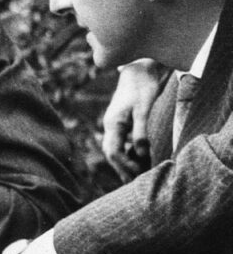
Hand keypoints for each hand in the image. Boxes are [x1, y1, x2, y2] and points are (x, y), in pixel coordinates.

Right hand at [101, 59, 167, 180]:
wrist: (139, 71)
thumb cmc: (142, 88)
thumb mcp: (144, 109)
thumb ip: (141, 132)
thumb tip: (142, 153)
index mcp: (113, 124)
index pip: (113, 152)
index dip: (124, 165)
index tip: (139, 172)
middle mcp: (110, 126)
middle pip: (112, 154)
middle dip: (122, 169)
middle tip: (135, 182)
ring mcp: (114, 125)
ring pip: (116, 150)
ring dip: (126, 163)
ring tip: (138, 174)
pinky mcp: (121, 123)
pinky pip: (121, 143)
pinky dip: (129, 154)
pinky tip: (140, 159)